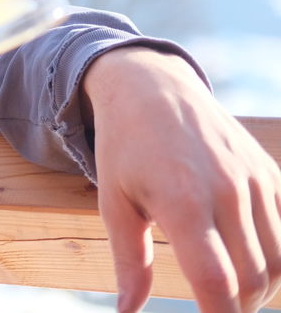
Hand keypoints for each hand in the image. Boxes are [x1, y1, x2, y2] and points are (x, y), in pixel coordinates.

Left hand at [83, 46, 280, 311]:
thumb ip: (129, 261)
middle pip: (253, 279)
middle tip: (215, 307)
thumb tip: (128, 311)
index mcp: (182, 202)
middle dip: (237, 307)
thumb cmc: (125, 148)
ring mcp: (255, 181)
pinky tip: (251, 260)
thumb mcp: (114, 202)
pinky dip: (277, 256)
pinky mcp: (270, 173)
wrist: (150, 87)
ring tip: (231, 291)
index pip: (216, 282)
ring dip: (260, 287)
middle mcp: (227, 192)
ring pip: (279, 261)